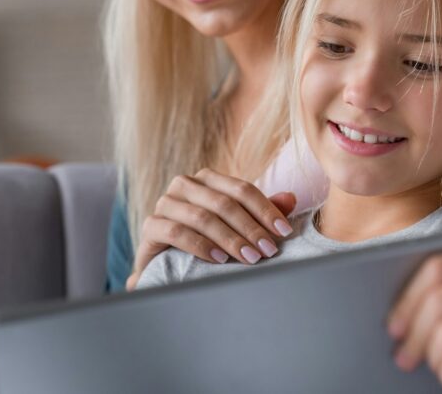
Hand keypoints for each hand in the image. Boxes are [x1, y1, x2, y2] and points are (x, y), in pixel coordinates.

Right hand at [125, 168, 295, 289]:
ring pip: (202, 217)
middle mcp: (184, 184)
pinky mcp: (150, 225)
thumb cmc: (205, 240)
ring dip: (230, 239)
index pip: (242, 189)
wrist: (164, 263)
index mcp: (207, 179)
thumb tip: (291, 198)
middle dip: (251, 228)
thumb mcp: (236, 226)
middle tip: (269, 250)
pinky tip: (219, 260)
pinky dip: (202, 246)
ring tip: (250, 258)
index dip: (266, 209)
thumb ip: (261, 211)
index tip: (284, 231)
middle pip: (224, 203)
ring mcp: (165, 203)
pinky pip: (177, 232)